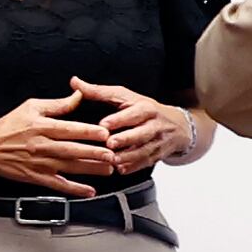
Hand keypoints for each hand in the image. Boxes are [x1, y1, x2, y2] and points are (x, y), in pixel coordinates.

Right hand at [0, 92, 120, 191]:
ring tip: (108, 169)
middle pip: (73, 150)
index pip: (69, 129)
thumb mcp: (31, 107)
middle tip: (112, 154)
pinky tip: (90, 191)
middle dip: (94, 153)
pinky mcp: (37, 177)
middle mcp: (43, 146)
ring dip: (90, 169)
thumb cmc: (9, 125)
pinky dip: (74, 189)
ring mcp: (40, 164)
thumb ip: (58, 104)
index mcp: (42, 127)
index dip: (88, 132)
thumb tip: (79, 96)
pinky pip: (59, 185)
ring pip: (70, 167)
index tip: (105, 133)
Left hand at [69, 77, 190, 173]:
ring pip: (145, 150)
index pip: (134, 113)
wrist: (177, 125)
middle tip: (110, 144)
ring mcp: (158, 141)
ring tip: (112, 160)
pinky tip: (121, 170)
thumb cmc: (143, 109)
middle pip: (142, 132)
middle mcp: (154, 124)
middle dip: (126, 139)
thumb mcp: (125, 97)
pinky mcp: (159, 154)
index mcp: (145, 108)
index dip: (119, 118)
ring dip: (129, 156)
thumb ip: (99, 92)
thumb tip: (74, 81)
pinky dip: (134, 167)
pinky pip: (147, 162)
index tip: (104, 124)